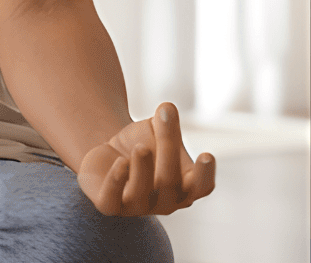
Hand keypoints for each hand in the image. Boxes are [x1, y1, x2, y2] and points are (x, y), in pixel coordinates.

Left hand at [78, 102, 215, 215]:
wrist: (107, 155)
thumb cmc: (141, 145)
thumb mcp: (154, 131)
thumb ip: (165, 123)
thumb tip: (167, 107)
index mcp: (185, 187)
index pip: (202, 187)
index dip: (205, 174)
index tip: (207, 155)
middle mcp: (164, 202)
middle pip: (169, 182)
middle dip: (167, 151)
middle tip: (163, 122)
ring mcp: (137, 207)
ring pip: (142, 193)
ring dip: (142, 169)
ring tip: (141, 148)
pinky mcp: (110, 205)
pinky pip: (112, 199)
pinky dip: (117, 181)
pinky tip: (120, 162)